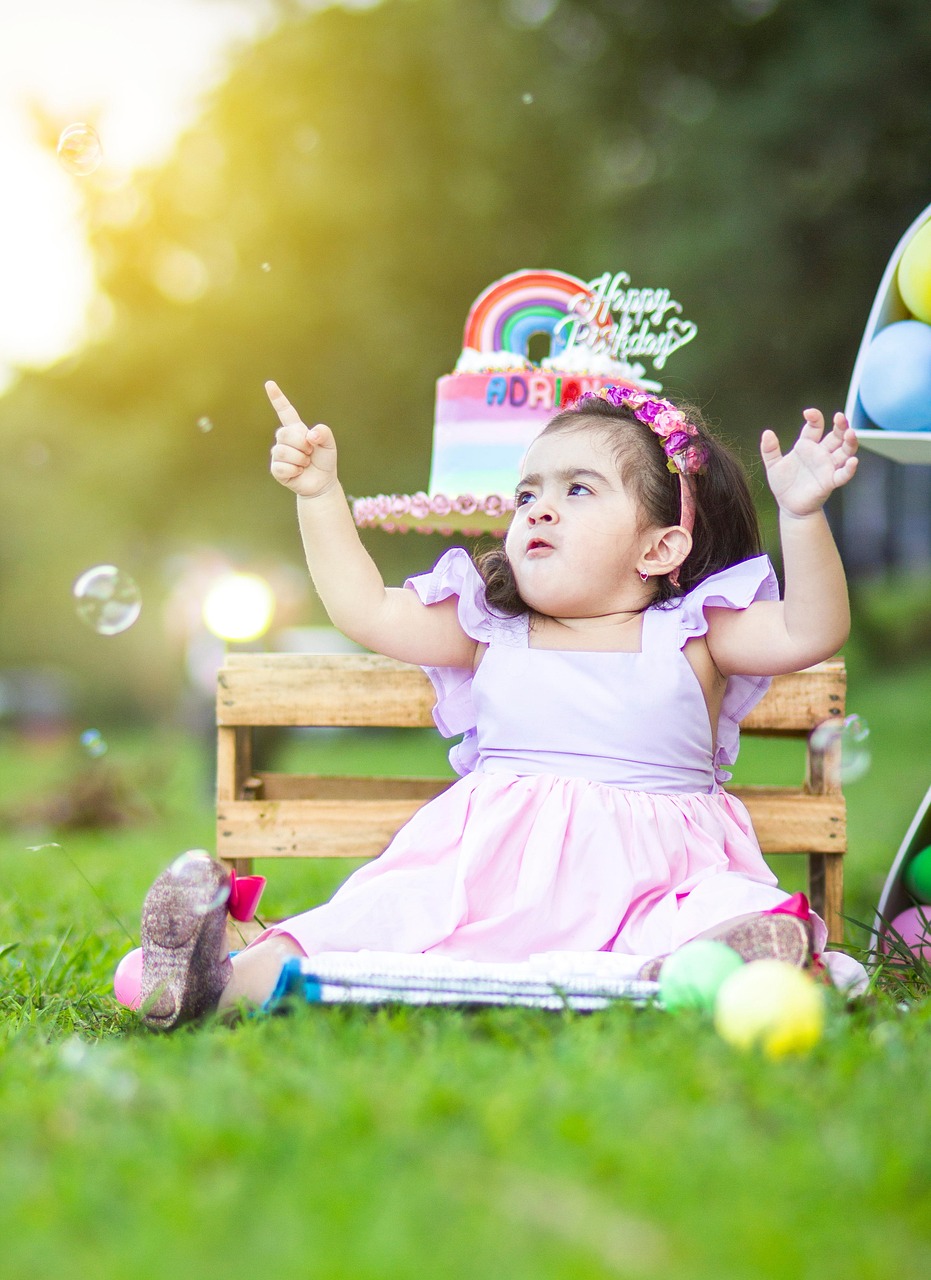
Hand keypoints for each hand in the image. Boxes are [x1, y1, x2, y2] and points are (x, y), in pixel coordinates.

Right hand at [266, 380, 338, 498]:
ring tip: (305, 463)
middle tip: (310, 453)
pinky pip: (282, 467)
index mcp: (296, 429)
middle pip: (285, 434)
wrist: (322, 482)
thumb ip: (324, 433)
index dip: (277, 398)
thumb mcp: (330, 445)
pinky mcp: (276, 469)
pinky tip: (298, 472)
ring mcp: (278, 454)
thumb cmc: (324, 461)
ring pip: (283, 451)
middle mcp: (284, 439)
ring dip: (300, 459)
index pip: (285, 411)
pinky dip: (294, 471)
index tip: (269, 384)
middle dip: (302, 445)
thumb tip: (310, 436)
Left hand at [761, 409, 857, 518]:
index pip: (815, 427)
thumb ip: (770, 450)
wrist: (789, 507)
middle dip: (840, 425)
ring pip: (845, 451)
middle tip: (840, 417)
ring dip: (850, 442)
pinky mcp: (830, 481)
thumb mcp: (773, 465)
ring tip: (850, 433)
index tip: (808, 413)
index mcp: (807, 446)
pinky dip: (849, 468)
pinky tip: (852, 461)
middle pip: (836, 435)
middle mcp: (821, 453)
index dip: (814, 418)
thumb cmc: (783, 485)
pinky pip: (843, 474)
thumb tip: (767, 432)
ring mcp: (827, 467)